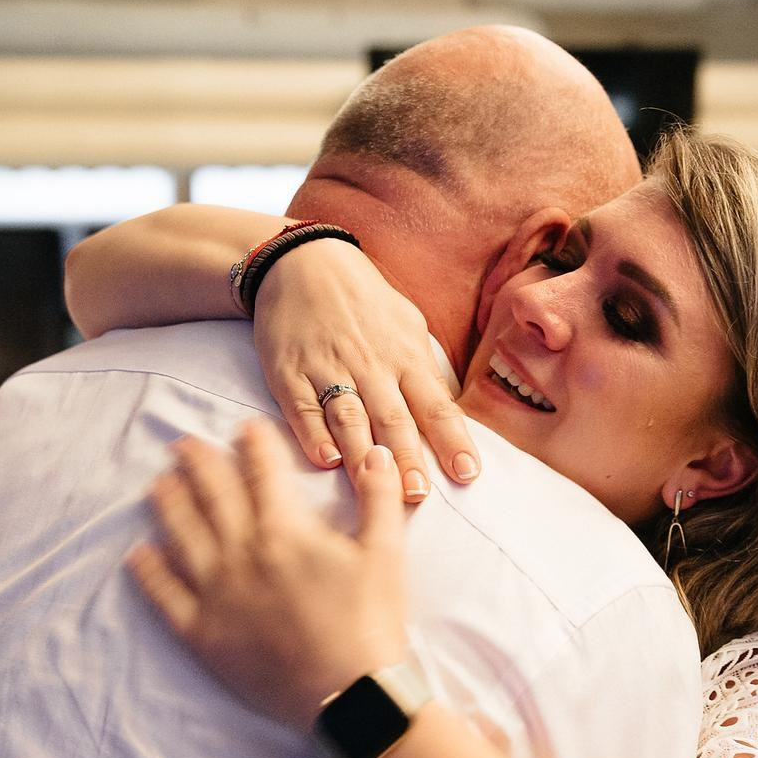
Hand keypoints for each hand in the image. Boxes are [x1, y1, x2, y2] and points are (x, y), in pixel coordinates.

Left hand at [127, 420, 411, 730]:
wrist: (350, 696)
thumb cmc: (372, 623)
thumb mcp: (387, 554)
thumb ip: (379, 498)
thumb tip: (375, 451)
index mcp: (284, 530)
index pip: (262, 471)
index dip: (254, 444)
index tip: (245, 428)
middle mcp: (241, 554)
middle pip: (212, 494)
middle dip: (198, 462)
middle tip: (184, 444)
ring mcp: (217, 594)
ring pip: (181, 536)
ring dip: (168, 504)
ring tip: (158, 484)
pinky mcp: (203, 633)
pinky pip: (165, 596)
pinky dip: (149, 573)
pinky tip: (139, 554)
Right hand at [252, 237, 480, 502]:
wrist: (302, 262)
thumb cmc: (364, 301)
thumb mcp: (408, 325)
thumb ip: (427, 371)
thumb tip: (453, 415)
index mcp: (406, 356)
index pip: (436, 405)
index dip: (452, 441)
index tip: (468, 474)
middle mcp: (370, 365)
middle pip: (393, 419)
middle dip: (408, 458)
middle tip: (418, 495)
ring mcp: (328, 369)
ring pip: (350, 418)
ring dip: (364, 454)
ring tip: (377, 486)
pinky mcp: (289, 373)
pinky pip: (303, 408)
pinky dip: (313, 434)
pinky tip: (324, 459)